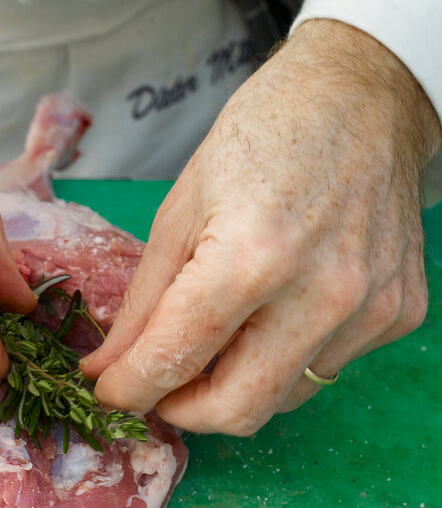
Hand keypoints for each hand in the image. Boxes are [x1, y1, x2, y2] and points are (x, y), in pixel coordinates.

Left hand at [82, 19, 441, 434]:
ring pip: (283, 397)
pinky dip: (287, 355)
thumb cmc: (263, 135)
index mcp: (252, 257)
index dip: (130, 388)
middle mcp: (320, 294)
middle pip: (236, 410)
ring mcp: (368, 308)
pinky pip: (327, 366)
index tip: (110, 390)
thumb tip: (110, 366)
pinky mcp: (398, 312)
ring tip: (221, 331)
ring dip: (236, 383)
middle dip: (182, 411)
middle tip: (158, 384)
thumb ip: (144, 300)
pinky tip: (280, 305)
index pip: (176, 360)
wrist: (362, 96)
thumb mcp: (181, 207)